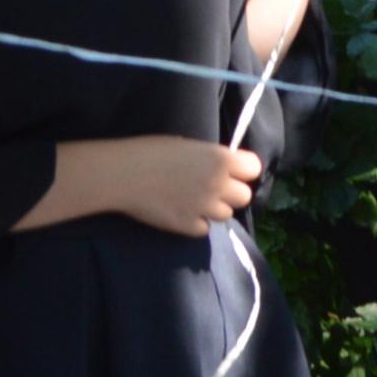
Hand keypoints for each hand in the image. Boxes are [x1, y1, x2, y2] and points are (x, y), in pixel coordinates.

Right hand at [98, 134, 265, 236]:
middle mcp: (219, 184)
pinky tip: (182, 214)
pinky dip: (196, 224)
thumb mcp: (190, 147)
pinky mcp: (187, 226)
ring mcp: (204, 207)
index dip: (244, 170)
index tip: (233, 171)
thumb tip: (221, 166)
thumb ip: (211, 159)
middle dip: (231, 193)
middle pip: (244, 196)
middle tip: (213, 190)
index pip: (254, 168)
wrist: (122, 174)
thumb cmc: (151, 152)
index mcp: (221, 159)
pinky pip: (203, 229)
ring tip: (195, 202)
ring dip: (214, 209)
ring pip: (226, 215)